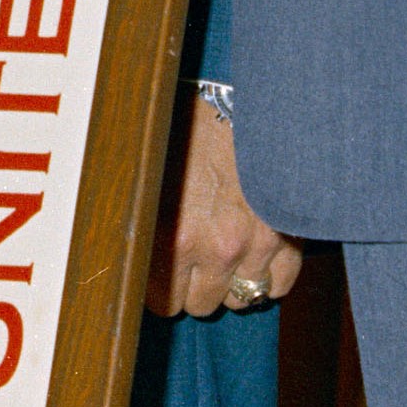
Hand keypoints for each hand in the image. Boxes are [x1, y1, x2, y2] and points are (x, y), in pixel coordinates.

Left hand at [153, 93, 302, 316]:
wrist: (236, 102)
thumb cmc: (183, 134)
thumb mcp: (144, 178)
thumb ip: (139, 227)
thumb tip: (119, 262)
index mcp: (172, 236)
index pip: (164, 303)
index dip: (161, 286)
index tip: (162, 268)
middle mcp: (216, 247)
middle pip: (201, 304)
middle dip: (194, 283)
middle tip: (192, 255)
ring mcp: (257, 245)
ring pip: (241, 299)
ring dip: (230, 280)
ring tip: (222, 250)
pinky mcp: (288, 236)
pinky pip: (280, 286)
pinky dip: (267, 276)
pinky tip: (253, 254)